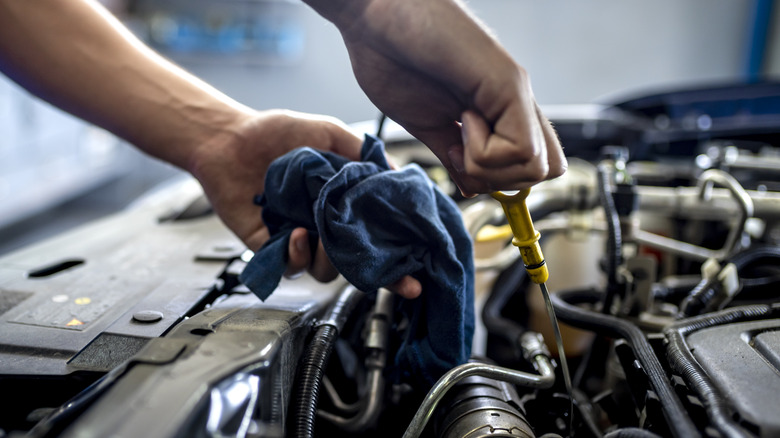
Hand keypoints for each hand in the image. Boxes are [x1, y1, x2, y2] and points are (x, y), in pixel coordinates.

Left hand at [188, 109, 422, 298]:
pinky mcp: (270, 247)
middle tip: (371, 257)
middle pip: (356, 262)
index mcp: (344, 204)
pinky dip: (297, 255)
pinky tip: (295, 232)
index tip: (414, 276)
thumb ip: (362, 153)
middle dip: (370, 271)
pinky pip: (290, 267)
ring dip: (329, 259)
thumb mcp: (328, 133)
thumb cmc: (276, 133)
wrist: (229, 138)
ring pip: (326, 270)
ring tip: (321, 235)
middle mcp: (324, 225)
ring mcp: (299, 238)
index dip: (397, 259)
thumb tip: (397, 172)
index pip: (376, 238)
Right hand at [305, 0, 566, 195]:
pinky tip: (462, 118)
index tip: (460, 162)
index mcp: (496, 110)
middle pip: (545, 171)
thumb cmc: (390, 55)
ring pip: (537, 168)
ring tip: (460, 125)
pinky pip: (521, 150)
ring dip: (489, 165)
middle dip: (500, 179)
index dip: (500, 180)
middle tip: (462, 148)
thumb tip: (470, 187)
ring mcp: (515, 91)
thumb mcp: (425, 123)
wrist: (372, 13)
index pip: (532, 163)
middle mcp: (514, 101)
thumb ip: (452, 154)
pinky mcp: (509, 83)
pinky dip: (485, 152)